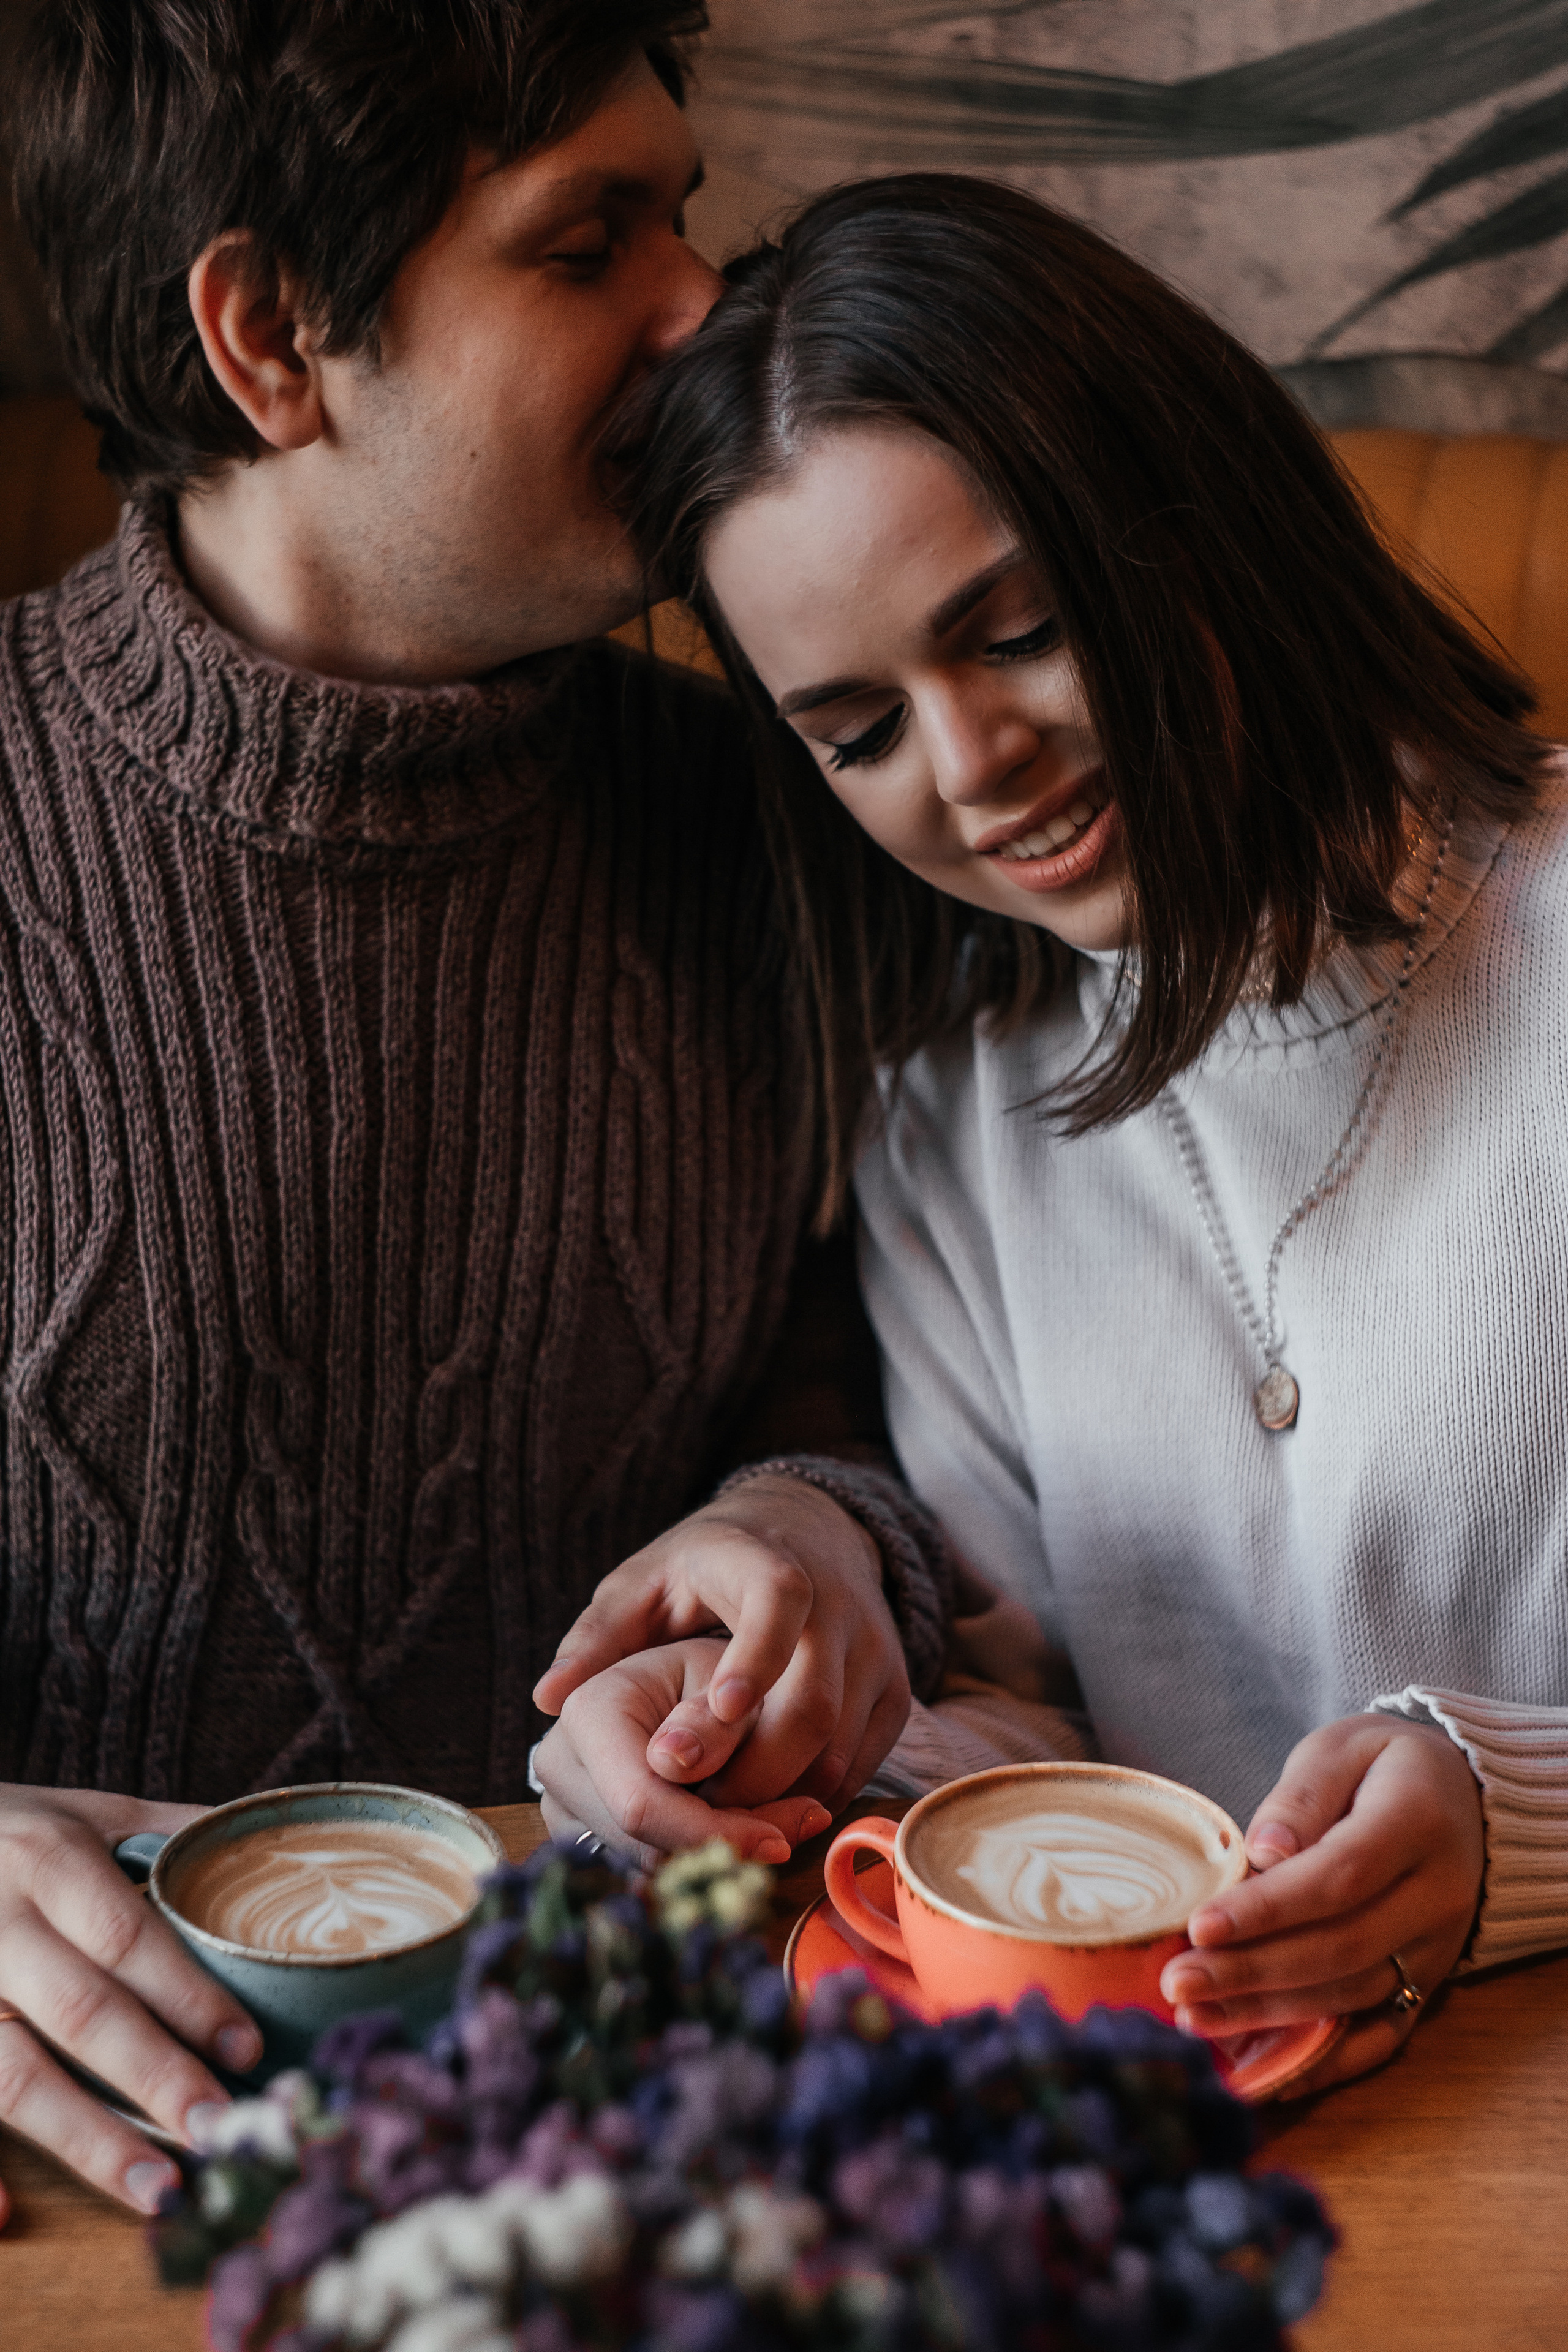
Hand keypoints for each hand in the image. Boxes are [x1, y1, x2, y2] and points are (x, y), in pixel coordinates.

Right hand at [0, 1784, 261, 2211]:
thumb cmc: (13, 1833)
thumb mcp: (86, 1812)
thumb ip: (171, 1835)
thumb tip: (282, 1854)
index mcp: (47, 1859)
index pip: (126, 1936)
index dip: (186, 1995)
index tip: (246, 2046)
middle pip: (81, 2011)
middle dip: (156, 2076)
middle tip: (221, 2127)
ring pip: (14, 2074)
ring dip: (87, 2139)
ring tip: (158, 2190)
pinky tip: (8, 2217)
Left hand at [534, 1475, 910, 1810]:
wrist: (808, 1535)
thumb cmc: (707, 1567)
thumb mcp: (647, 1580)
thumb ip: (600, 1635)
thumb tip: (547, 1697)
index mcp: (770, 1565)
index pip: (779, 1604)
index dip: (753, 1662)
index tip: (717, 1712)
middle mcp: (838, 1608)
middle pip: (813, 1704)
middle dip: (751, 1771)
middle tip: (692, 1808)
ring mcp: (875, 1654)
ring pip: (840, 1748)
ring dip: (779, 1797)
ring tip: (720, 1820)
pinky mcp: (893, 1695)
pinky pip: (861, 1764)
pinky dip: (813, 1799)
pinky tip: (765, 1811)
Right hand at [534, 1638, 834, 1870]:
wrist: (691, 1678)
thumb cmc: (717, 1669)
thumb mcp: (732, 1675)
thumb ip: (712, 1719)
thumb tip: (674, 1763)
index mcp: (589, 1711)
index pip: (642, 1802)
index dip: (713, 1833)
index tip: (780, 1842)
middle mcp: (561, 1762)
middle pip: (644, 1845)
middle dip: (724, 1848)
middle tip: (797, 1828)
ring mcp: (563, 1803)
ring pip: (647, 1866)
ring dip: (716, 1856)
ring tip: (778, 1823)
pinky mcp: (582, 1833)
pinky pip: (643, 1868)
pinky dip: (696, 1858)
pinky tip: (740, 1829)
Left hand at [1159, 1714, 1484, 2088]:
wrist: (1457, 1794)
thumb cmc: (1381, 1764)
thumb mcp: (1338, 1750)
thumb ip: (1301, 1799)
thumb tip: (1263, 1855)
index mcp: (1417, 1824)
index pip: (1337, 1879)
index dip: (1266, 1909)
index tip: (1199, 1927)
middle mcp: (1439, 1896)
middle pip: (1340, 1948)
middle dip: (1251, 1973)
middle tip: (1178, 1984)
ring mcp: (1438, 1949)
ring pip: (1352, 1995)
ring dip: (1271, 2015)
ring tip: (1195, 2018)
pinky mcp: (1429, 1983)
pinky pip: (1381, 2035)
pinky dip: (1324, 2062)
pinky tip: (1263, 2074)